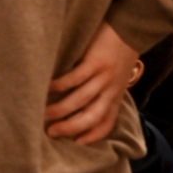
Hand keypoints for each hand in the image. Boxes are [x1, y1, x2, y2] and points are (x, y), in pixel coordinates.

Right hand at [44, 22, 137, 143]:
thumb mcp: (115, 76)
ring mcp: (103, 77)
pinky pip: (75, 78)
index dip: (92, 136)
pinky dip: (60, 85)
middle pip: (91, 117)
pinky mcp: (95, 63)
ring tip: (42, 113)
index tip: (75, 143)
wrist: (129, 29)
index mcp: (115, 95)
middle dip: (70, 127)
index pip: (106, 123)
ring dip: (60, 109)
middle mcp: (110, 90)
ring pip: (81, 100)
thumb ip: (101, 88)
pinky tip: (47, 87)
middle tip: (50, 131)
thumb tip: (78, 99)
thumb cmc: (117, 52)